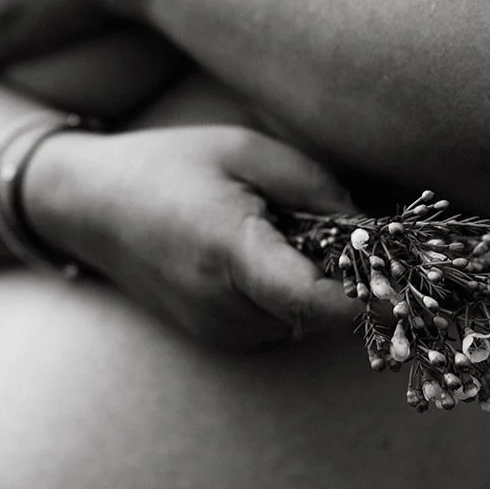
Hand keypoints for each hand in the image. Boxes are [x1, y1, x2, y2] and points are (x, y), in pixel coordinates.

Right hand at [23, 124, 360, 349]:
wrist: (89, 206)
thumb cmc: (169, 166)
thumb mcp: (246, 149)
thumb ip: (317, 187)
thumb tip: (376, 228)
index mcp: (230, 253)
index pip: (317, 302)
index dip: (369, 294)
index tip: (400, 270)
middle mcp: (224, 307)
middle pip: (323, 313)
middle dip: (344, 276)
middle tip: (332, 225)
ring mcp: (218, 331)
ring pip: (305, 322)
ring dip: (315, 285)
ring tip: (281, 232)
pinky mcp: (218, 339)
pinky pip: (280, 324)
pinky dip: (288, 295)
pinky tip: (260, 254)